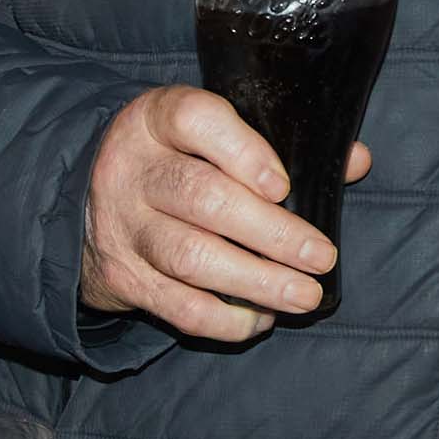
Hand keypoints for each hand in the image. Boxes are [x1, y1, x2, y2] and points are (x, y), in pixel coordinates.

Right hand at [77, 85, 368, 340]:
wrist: (85, 203)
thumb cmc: (173, 161)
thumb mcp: (207, 135)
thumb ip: (278, 144)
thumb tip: (353, 160)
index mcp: (156, 119)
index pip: (195, 120)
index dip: (243, 151)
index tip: (284, 186)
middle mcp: (132, 169)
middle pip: (201, 198)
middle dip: (270, 232)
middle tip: (321, 258)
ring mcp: (122, 226)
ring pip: (189, 257)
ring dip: (256, 282)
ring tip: (304, 296)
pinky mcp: (121, 278)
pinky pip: (176, 306)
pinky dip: (225, 319)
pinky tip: (262, 318)